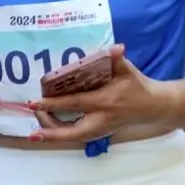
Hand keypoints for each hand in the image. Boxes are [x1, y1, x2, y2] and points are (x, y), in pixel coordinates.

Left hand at [29, 46, 173, 143]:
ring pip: (70, 137)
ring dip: (52, 133)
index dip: (53, 104)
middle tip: (33, 120)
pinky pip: (75, 136)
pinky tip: (49, 130)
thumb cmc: (138, 86)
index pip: (74, 103)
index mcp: (105, 101)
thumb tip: (116, 48)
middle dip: (47, 128)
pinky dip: (61, 134)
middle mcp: (100, 118)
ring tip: (37, 127)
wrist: (152, 106)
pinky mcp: (99, 134)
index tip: (34, 103)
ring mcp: (99, 129)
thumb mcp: (129, 71)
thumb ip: (118, 59)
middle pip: (68, 131)